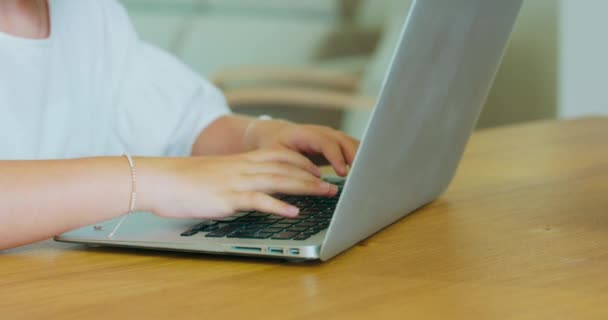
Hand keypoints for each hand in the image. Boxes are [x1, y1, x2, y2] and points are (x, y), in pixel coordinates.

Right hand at [137, 149, 338, 219]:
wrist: (159, 179)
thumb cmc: (185, 180)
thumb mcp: (217, 174)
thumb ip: (237, 179)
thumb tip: (251, 190)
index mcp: (242, 161)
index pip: (280, 155)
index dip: (302, 161)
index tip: (319, 168)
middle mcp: (243, 167)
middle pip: (286, 167)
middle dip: (313, 175)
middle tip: (333, 184)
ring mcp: (236, 181)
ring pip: (278, 180)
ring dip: (305, 187)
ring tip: (325, 193)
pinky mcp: (227, 197)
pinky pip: (258, 200)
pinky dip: (278, 205)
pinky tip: (293, 212)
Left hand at [246, 120, 359, 175]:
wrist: (276, 135)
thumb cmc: (275, 146)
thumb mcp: (277, 156)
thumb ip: (292, 166)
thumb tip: (311, 181)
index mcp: (307, 133)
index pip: (327, 143)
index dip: (336, 157)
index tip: (343, 172)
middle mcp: (323, 132)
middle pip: (345, 141)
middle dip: (356, 157)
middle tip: (362, 176)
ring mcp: (332, 137)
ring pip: (352, 144)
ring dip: (362, 158)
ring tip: (368, 176)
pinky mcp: (337, 145)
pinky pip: (353, 150)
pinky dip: (361, 160)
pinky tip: (366, 173)